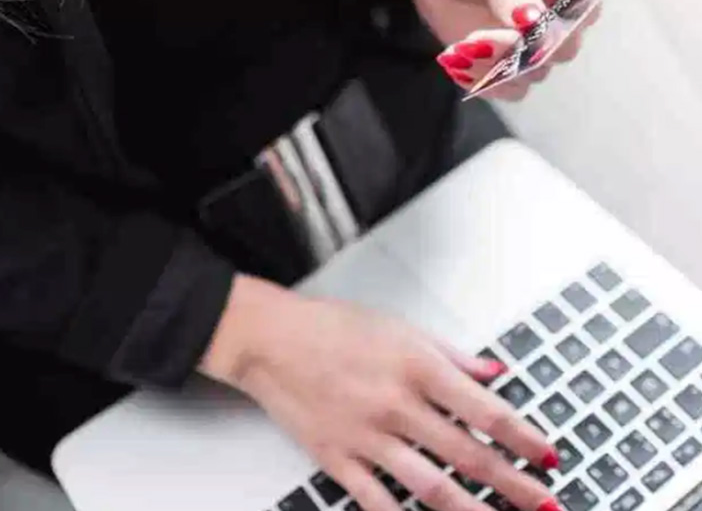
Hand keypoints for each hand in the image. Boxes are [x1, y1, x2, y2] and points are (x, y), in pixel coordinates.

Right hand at [202, 275, 561, 510]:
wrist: (270, 339)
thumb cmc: (330, 325)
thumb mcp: (399, 326)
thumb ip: (451, 353)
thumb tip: (493, 370)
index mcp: (416, 367)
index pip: (486, 411)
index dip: (524, 437)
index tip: (549, 455)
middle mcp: (397, 405)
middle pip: (468, 455)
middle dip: (515, 484)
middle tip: (547, 502)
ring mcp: (367, 437)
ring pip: (432, 487)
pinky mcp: (338, 459)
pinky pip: (378, 501)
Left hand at [394, 0, 604, 99]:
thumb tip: (533, 23)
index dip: (562, 17)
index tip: (526, 21)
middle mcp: (566, 6)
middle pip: (566, 46)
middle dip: (521, 49)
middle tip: (478, 39)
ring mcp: (542, 38)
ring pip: (536, 71)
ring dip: (496, 66)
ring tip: (461, 48)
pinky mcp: (516, 63)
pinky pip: (512, 88)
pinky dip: (485, 81)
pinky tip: (458, 60)